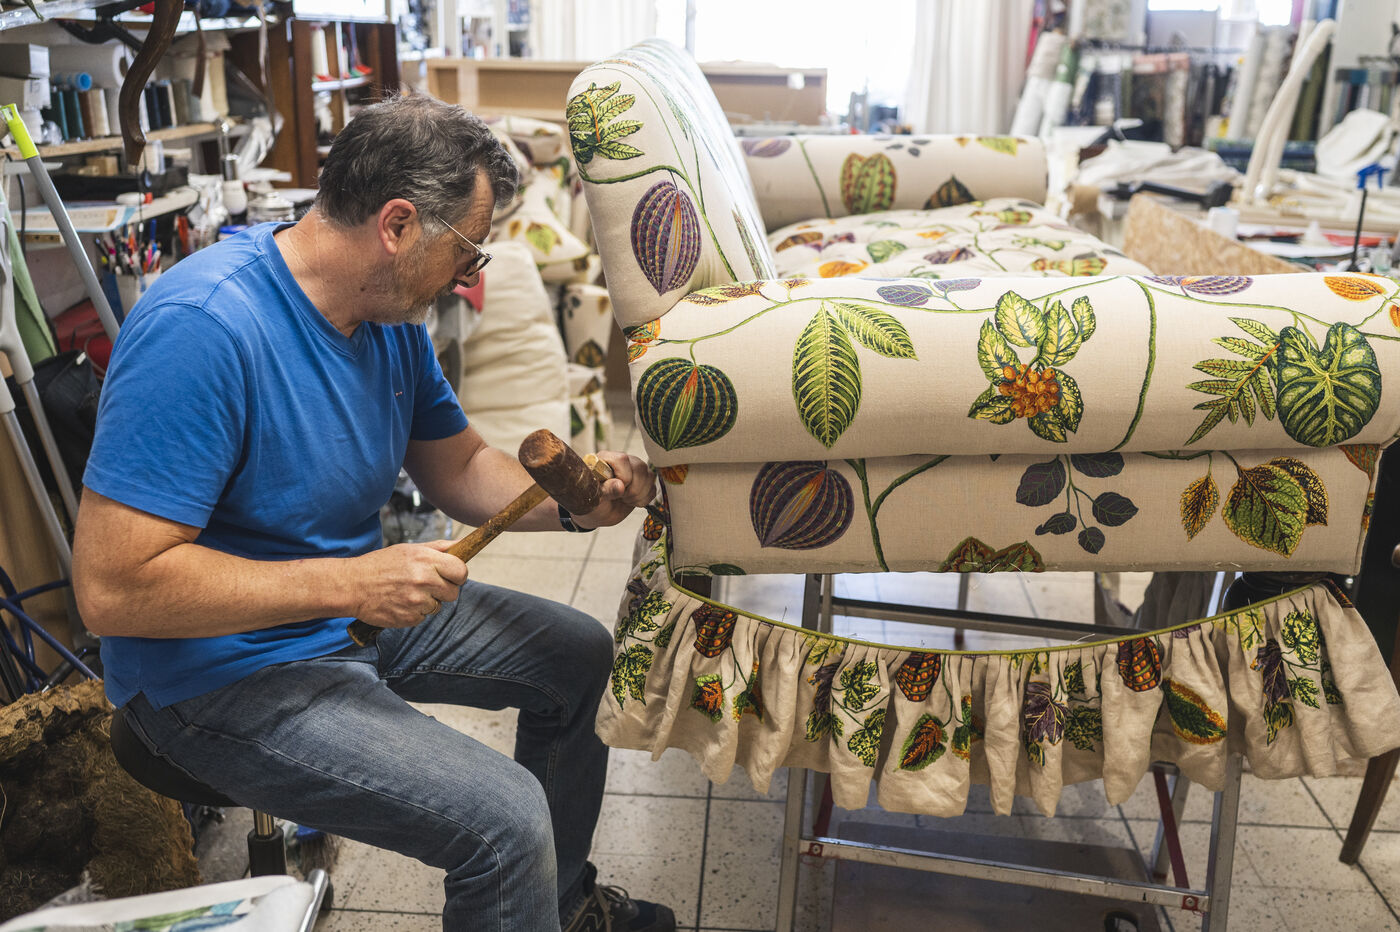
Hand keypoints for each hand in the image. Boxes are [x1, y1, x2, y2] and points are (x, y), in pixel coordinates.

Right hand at [345, 540, 467, 627]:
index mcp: (425, 560)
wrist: (352, 585)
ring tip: (407, 592)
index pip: (461, 571)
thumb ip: (438, 548)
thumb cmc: (380, 565)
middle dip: (443, 590)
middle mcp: (424, 580)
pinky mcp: (409, 618)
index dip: (457, 574)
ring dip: (427, 601)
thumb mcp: (409, 549)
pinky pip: (423, 617)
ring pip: (438, 606)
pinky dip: (414, 612)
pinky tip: (400, 602)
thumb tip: (461, 546)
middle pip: (453, 592)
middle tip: (425, 584)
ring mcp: (417, 601)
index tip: (450, 575)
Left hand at [573, 452, 655, 528]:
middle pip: (640, 468)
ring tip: (624, 499)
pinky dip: (644, 499)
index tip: (616, 489)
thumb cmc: (592, 502)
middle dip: (632, 489)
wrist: (598, 513)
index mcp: (606, 459)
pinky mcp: (644, 482)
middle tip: (620, 497)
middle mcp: (623, 461)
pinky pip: (653, 488)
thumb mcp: (594, 498)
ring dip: (638, 495)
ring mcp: (634, 471)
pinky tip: (631, 501)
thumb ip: (606, 490)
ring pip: (649, 477)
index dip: (623, 477)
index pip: (623, 459)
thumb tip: (620, 486)